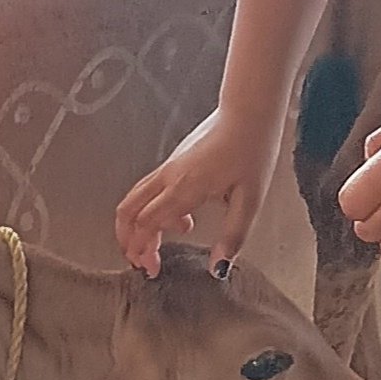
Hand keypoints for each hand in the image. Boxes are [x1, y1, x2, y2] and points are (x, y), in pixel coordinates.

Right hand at [116, 105, 285, 278]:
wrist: (249, 110)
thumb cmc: (252, 149)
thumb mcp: (251, 199)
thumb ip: (233, 236)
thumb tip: (218, 267)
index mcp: (185, 187)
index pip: (147, 223)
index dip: (142, 250)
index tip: (152, 269)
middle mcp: (169, 176)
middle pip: (128, 210)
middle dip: (128, 240)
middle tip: (143, 263)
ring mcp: (168, 167)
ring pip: (134, 199)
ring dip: (136, 226)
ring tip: (157, 247)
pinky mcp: (174, 163)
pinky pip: (149, 190)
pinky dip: (151, 212)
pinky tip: (180, 221)